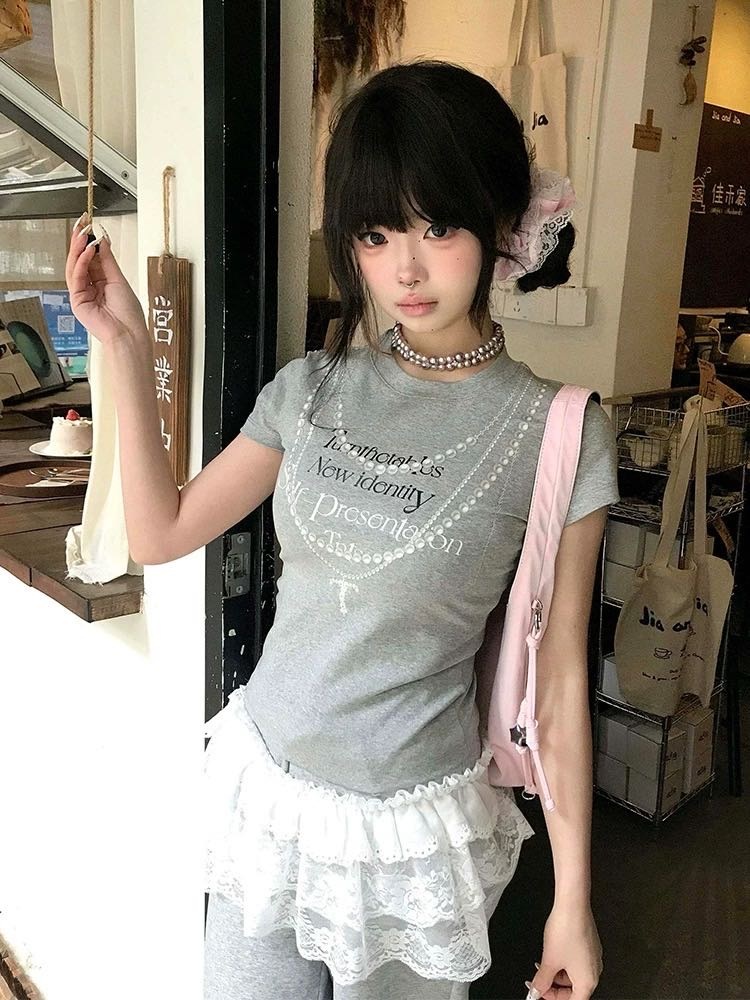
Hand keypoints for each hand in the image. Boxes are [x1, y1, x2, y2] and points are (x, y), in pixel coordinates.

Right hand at [65, 214, 147, 345]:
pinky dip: (81, 262)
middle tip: (81, 224)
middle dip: (80, 241)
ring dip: (77, 248)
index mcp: (101, 282)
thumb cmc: (129, 314)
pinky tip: (86, 251)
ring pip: (74, 266)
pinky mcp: (77, 300)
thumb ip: (108, 260)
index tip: (89, 225)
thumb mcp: (118, 279)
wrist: (128, 333)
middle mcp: (90, 287)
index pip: (91, 258)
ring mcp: (82, 293)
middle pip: (80, 260)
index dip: (89, 242)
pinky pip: (76, 277)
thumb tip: (102, 240)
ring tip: (82, 234)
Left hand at [525, 903, 602, 999]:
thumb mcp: (549, 960)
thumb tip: (536, 990)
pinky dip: (563, 961)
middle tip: (539, 981)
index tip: (541, 993)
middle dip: (554, 986)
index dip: (554, 999)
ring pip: (574, 974)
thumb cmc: (566, 930)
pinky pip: (576, 961)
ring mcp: (593, 956)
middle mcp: (594, 970)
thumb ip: (541, 980)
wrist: (573, 905)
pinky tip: (552, 952)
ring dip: (557, 973)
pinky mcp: (589, 944)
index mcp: (588, 981)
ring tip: (543, 965)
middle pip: (574, 989)